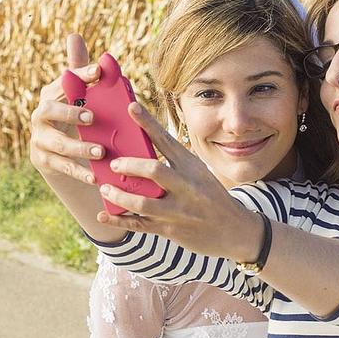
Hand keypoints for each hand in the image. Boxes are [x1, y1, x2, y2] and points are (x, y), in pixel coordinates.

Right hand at [29, 34, 105, 184]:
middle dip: (70, 113)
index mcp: (51, 95)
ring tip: (101, 151)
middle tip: (92, 117)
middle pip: (49, 110)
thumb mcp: (76, 95)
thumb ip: (79, 71)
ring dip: (79, 147)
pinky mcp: (43, 160)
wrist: (57, 152)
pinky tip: (95, 176)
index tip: (98, 72)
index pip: (63, 81)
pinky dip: (79, 172)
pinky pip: (62, 166)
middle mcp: (41, 115)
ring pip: (58, 143)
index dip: (80, 75)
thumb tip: (74, 35)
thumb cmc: (73, 115)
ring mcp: (40, 139)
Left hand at [95, 101, 264, 262]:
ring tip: (105, 187)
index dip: (147, 123)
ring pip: (142, 202)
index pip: (166, 140)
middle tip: (113, 163)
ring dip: (119, 195)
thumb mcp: (199, 174)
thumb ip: (175, 163)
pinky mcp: (171, 230)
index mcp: (192, 167)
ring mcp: (178, 210)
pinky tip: (103, 215)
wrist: (235, 229)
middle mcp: (186, 187)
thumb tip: (141, 149)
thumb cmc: (210, 196)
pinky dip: (119, 221)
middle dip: (129, 165)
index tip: (131, 107)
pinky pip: (140, 225)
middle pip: (154, 170)